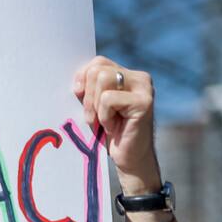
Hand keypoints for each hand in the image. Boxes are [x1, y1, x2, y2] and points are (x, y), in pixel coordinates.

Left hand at [74, 57, 160, 196]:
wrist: (128, 159)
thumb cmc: (109, 133)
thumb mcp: (94, 106)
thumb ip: (88, 89)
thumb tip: (76, 80)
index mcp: (127, 75)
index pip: (98, 62)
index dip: (82, 78)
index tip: (78, 95)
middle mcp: (139, 77)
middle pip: (98, 70)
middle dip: (87, 96)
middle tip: (92, 117)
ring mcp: (144, 88)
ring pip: (103, 79)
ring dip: (95, 106)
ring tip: (103, 122)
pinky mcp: (144, 101)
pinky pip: (108, 99)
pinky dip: (104, 116)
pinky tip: (113, 127)